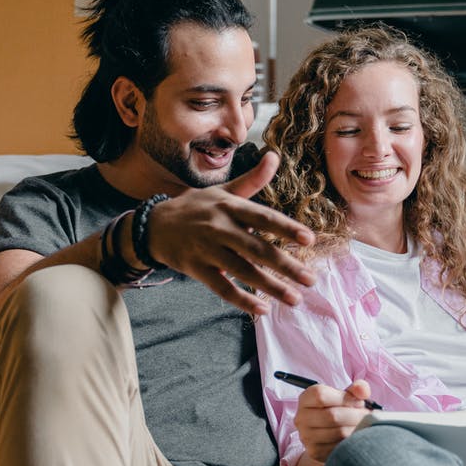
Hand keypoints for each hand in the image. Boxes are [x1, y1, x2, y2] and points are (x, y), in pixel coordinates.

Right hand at [145, 151, 315, 313]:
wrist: (155, 225)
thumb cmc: (196, 207)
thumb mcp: (223, 191)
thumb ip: (252, 179)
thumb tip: (274, 156)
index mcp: (230, 207)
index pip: (263, 217)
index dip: (286, 228)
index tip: (309, 239)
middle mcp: (220, 227)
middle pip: (257, 249)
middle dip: (286, 266)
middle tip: (311, 280)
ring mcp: (207, 250)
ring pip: (243, 271)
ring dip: (271, 287)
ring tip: (295, 298)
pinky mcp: (197, 269)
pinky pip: (222, 288)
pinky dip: (242, 299)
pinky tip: (262, 309)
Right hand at [293, 380, 372, 462]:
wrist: (329, 434)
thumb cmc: (339, 410)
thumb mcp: (346, 395)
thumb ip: (357, 389)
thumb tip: (363, 390)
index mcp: (306, 399)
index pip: (321, 395)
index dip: (345, 398)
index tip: (359, 402)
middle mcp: (301, 418)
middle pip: (332, 415)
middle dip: (356, 415)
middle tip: (367, 416)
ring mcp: (306, 436)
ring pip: (339, 432)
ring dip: (358, 429)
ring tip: (364, 425)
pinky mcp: (315, 452)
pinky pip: (340, 448)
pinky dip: (353, 442)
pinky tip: (357, 437)